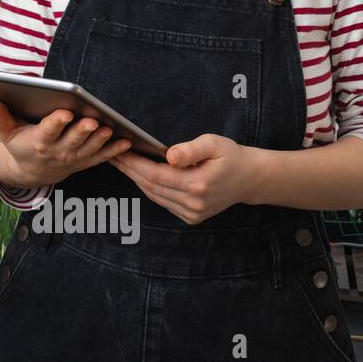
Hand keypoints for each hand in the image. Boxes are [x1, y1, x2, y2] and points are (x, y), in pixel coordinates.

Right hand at [0, 98, 131, 186]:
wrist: (33, 171)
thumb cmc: (20, 145)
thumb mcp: (6, 133)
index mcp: (39, 142)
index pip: (49, 131)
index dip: (56, 123)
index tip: (64, 112)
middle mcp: (58, 151)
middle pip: (73, 140)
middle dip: (82, 131)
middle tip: (92, 121)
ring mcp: (74, 158)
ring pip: (90, 148)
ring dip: (101, 140)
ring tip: (109, 129)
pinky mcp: (86, 161)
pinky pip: (102, 157)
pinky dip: (114, 150)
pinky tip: (126, 141)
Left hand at [109, 133, 261, 224]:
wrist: (250, 179)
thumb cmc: (231, 156)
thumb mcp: (214, 144)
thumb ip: (191, 150)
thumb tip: (169, 156)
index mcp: (198, 184)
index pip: (154, 174)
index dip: (133, 163)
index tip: (118, 150)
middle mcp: (194, 203)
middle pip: (150, 186)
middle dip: (129, 169)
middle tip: (111, 154)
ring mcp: (192, 213)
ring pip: (154, 195)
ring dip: (135, 179)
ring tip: (121, 162)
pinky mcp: (191, 217)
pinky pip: (163, 201)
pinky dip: (149, 188)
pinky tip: (139, 175)